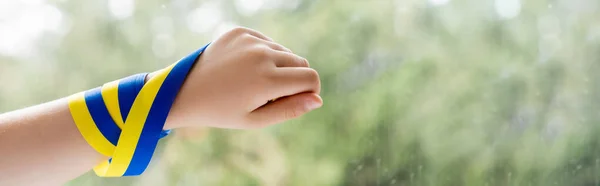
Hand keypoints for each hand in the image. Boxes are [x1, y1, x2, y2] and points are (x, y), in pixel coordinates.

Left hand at [161, 27, 321, 128]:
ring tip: (253, 81)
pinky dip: (262, 54)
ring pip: (284, 51)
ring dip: (278, 66)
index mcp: (267, 81)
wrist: (184, 92)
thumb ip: (290, 110)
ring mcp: (249, 40)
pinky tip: (243, 68)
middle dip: (293, 79)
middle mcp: (261, 55)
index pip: (311, 78)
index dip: (309, 91)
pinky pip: (266, 42)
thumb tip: (318, 99)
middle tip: (268, 95)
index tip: (296, 100)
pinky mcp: (240, 31)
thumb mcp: (256, 119)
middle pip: (301, 62)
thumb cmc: (222, 111)